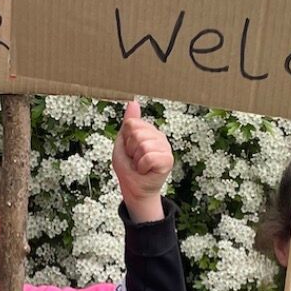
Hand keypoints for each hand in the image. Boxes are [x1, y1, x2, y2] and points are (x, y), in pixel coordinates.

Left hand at [113, 99, 172, 217]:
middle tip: (135, 160)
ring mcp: (165, 147)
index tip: (129, 150)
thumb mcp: (123, 142)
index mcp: (148, 130)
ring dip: (136, 160)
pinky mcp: (168, 160)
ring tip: (140, 166)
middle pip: (136, 134)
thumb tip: (133, 102)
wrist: (134, 188)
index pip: (131, 124)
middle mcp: (159, 136)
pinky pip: (149, 157)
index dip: (125, 140)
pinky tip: (146, 170)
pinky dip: (142, 167)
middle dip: (130, 150)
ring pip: (143, 145)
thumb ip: (128, 123)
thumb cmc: (128, 168)